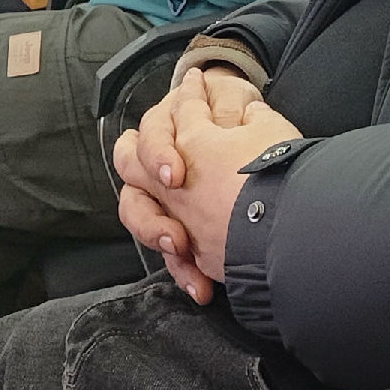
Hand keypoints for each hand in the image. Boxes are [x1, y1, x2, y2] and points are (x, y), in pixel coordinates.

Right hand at [114, 71, 298, 300]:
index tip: (177, 177)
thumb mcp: (235, 101)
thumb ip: (227, 106)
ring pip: (149, 234)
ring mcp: (169, 205)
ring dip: (167, 251)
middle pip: (133, 199)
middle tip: (177, 238)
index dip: (155, 160)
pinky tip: (202, 288)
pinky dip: (187, 274)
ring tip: (189, 264)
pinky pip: (176, 259)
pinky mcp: (185, 232)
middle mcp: (157, 175)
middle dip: (150, 222)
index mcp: (164, 135)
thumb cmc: (238, 112)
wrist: (255, 130)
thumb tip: (224, 107)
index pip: (142, 148)